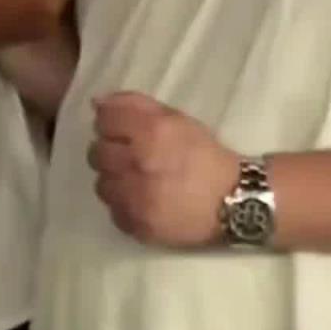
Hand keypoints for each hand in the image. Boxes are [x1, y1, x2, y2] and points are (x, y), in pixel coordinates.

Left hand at [88, 91, 237, 247]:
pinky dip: (124, 205)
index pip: (105, 120)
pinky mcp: (138, 226)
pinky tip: (141, 200)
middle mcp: (138, 164)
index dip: (109, 122)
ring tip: (135, 180)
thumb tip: (97, 103)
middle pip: (97, 153)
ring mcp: (136, 198)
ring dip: (114, 179)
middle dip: (110, 151)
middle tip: (129, 155)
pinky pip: (113, 212)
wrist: (233, 200)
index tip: (120, 129)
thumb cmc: (204, 154)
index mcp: (150, 132)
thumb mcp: (176, 119)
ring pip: (101, 184)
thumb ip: (135, 105)